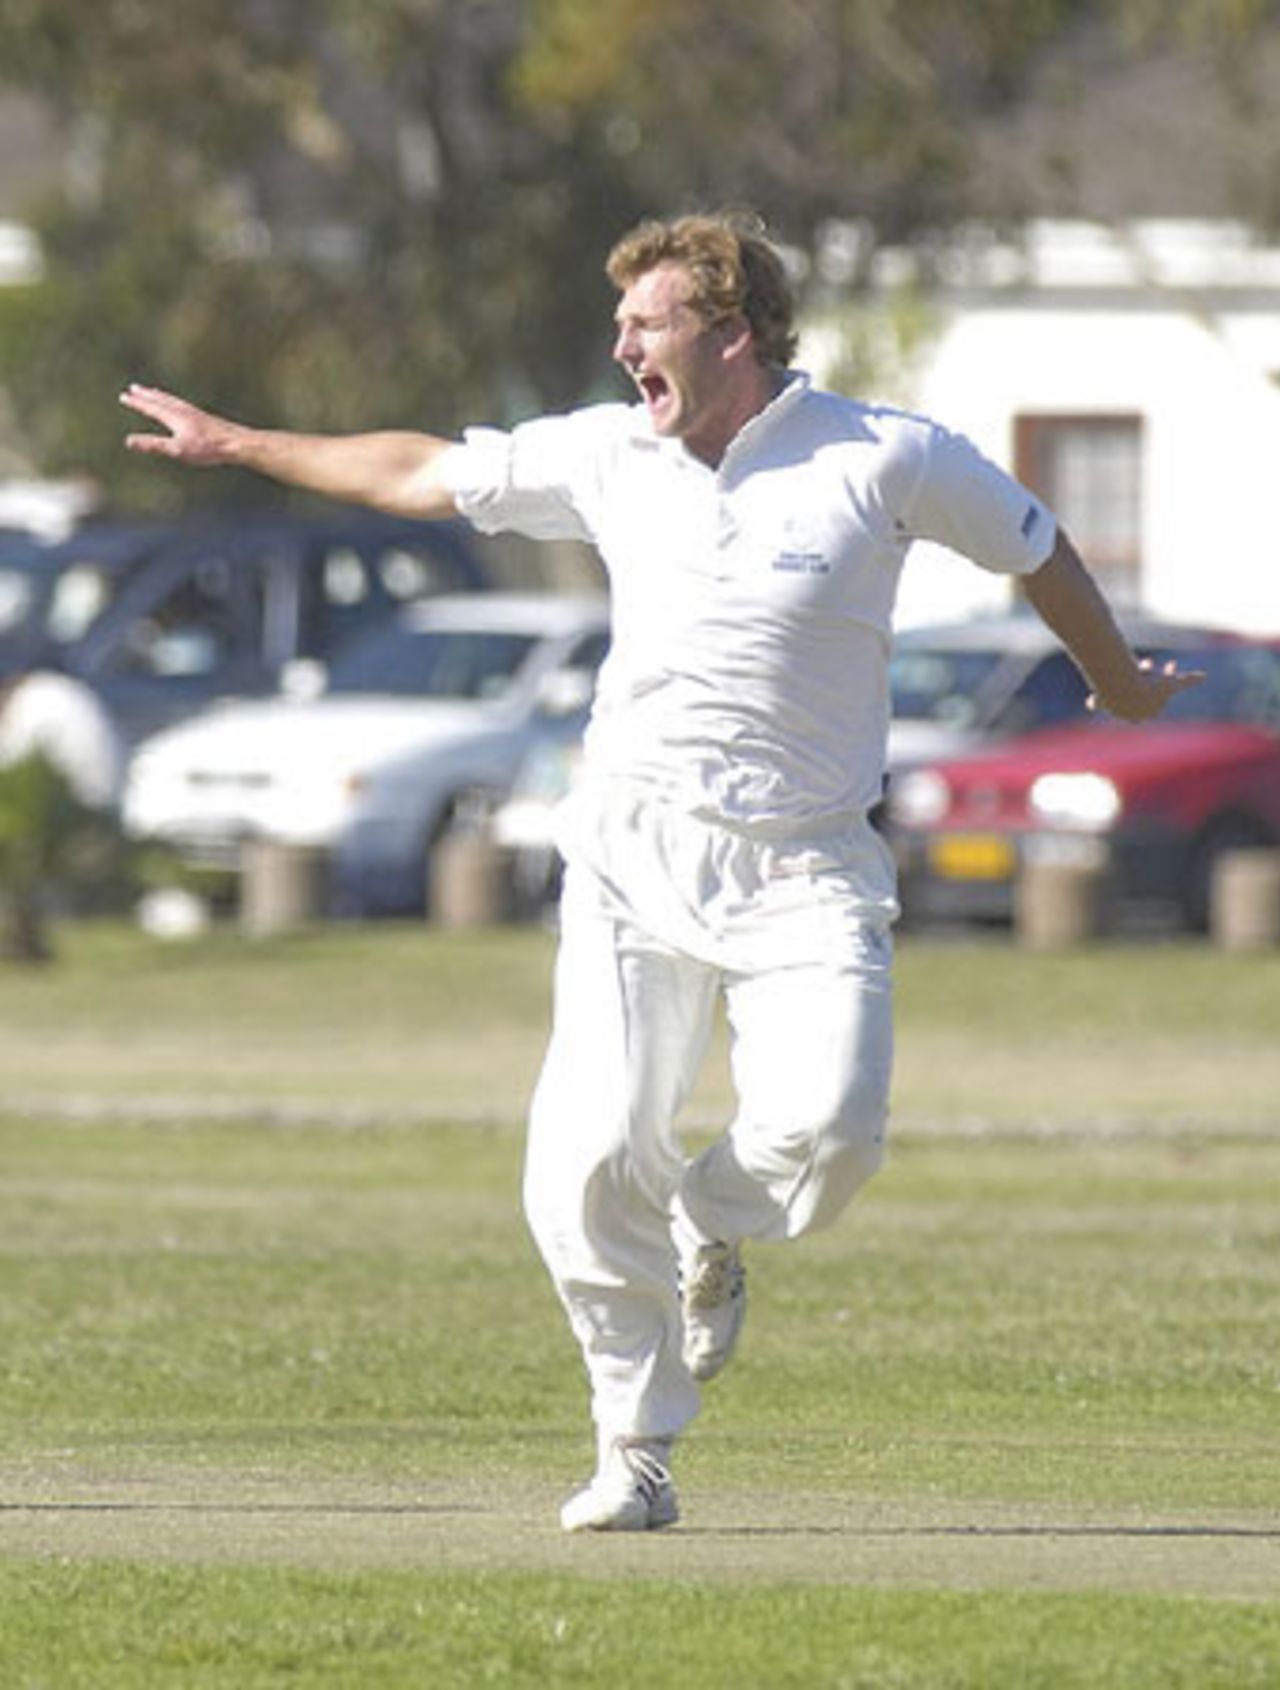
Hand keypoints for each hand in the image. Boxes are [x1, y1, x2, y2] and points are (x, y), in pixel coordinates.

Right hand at [120, 383, 240, 466]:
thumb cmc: (208, 448)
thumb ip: (153, 445)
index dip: (137, 403)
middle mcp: (184, 411)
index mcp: (175, 417)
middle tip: (134, 388)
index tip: (124, 396)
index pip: (151, 407)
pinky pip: (185, 406)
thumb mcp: (177, 449)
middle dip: (146, 395)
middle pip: (161, 399)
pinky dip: (176, 402)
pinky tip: (181, 408)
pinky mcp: (205, 418)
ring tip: (154, 392)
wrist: (236, 443)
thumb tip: (129, 441)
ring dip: (161, 396)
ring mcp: (196, 413)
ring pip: (174, 401)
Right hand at [1087, 656, 1205, 723]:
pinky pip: (1096, 703)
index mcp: (1148, 711)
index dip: (1164, 680)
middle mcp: (1131, 713)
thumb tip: (1205, 676)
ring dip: (1123, 684)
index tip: (1167, 666)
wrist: (1125, 688)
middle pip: (1138, 695)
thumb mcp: (1172, 682)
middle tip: (1147, 663)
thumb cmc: (1149, 686)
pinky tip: (1092, 698)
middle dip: (1145, 678)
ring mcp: (1115, 709)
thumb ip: (1189, 681)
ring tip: (1126, 670)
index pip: (1158, 697)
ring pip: (1118, 698)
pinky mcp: (1100, 703)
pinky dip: (1095, 701)